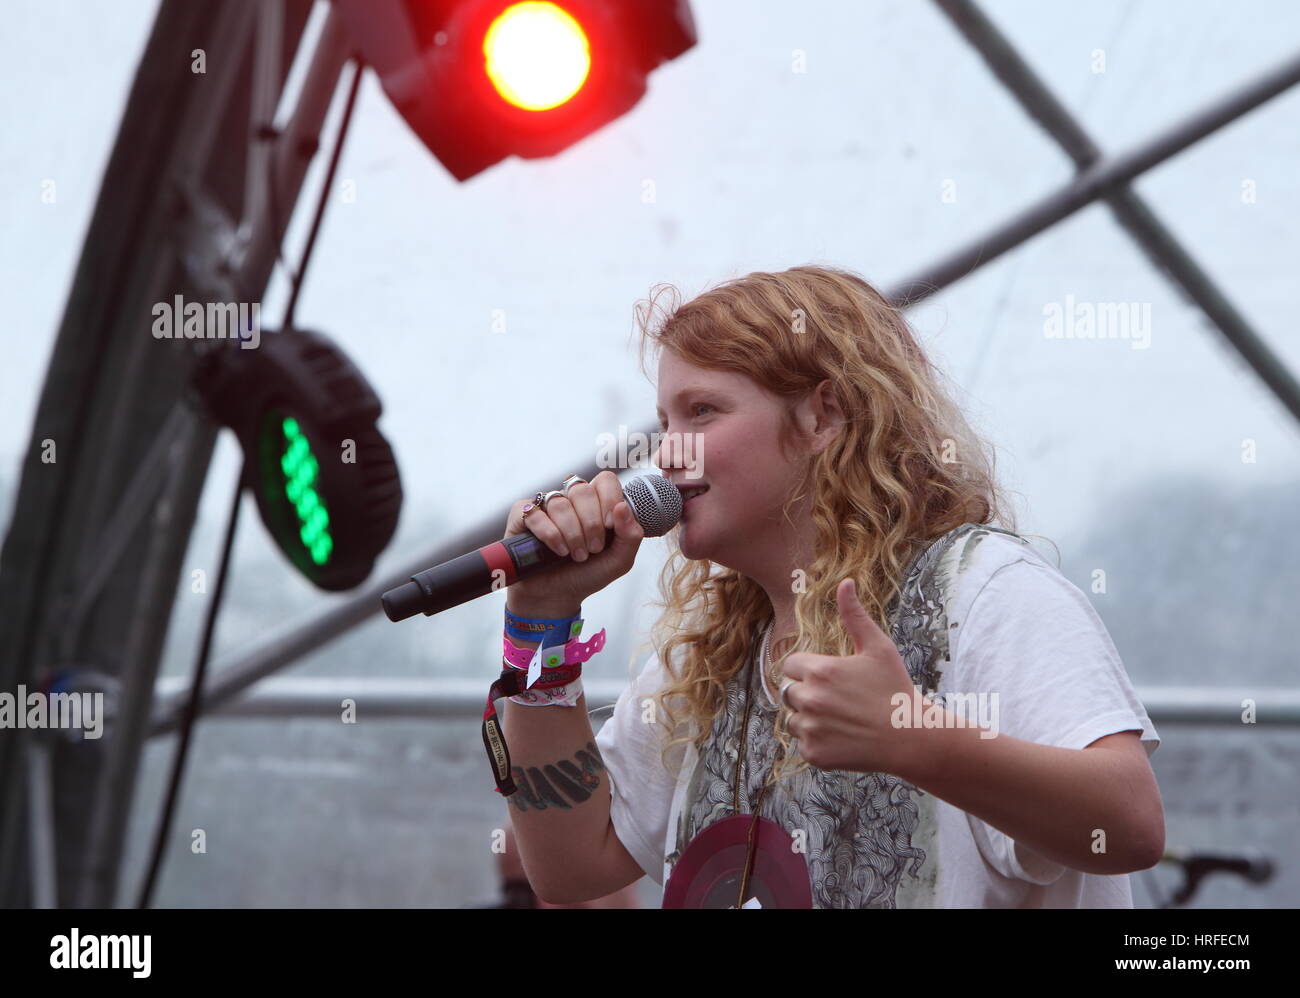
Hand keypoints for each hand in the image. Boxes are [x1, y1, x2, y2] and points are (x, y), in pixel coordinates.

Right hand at [503, 471, 644, 611]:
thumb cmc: (587, 575)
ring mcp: (546, 506)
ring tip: (575, 555)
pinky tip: (557, 550)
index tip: (610, 527)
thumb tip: (623, 507)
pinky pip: (535, 513)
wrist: (557, 597)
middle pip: (582, 490)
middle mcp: (571, 500)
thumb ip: (631, 536)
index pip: (605, 481)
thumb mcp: (619, 561)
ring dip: (571, 534)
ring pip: (560, 503)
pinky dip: (549, 534)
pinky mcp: (523, 515)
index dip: (609, 500)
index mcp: (597, 503)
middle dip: (591, 525)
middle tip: (592, 549)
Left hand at [779, 578, 928, 776]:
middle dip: (807, 693)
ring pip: (793, 719)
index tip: (832, 678)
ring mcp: (810, 729)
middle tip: (840, 700)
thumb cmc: (895, 688)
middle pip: (789, 692)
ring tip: (842, 719)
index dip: (809, 670)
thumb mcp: (877, 647)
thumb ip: (854, 615)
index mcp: (819, 671)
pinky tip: (843, 737)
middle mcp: (809, 699)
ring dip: (809, 718)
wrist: (911, 737)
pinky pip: (803, 743)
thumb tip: (845, 582)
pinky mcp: (814, 754)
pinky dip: (818, 742)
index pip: (791, 665)